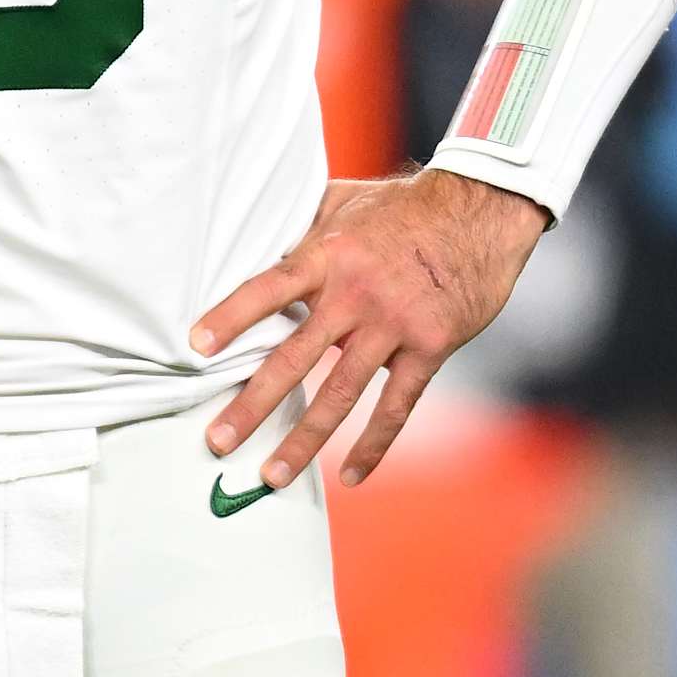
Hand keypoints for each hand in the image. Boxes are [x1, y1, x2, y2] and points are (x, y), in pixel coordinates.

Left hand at [189, 168, 546, 491]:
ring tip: (271, 475)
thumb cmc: (403, 206)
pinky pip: (396, 406)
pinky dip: (373, 444)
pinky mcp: (430, 348)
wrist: (479, 212)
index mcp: (330, 255)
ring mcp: (394, 325)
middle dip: (253, 403)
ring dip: (303, 440)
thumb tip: (256, 240)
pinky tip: (349, 475)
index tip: (196, 348)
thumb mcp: (344, 201)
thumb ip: (303, 229)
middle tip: (217, 440)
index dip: (231, 317)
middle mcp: (357, 293)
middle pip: (295, 356)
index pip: (269, 288)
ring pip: (340, 393)